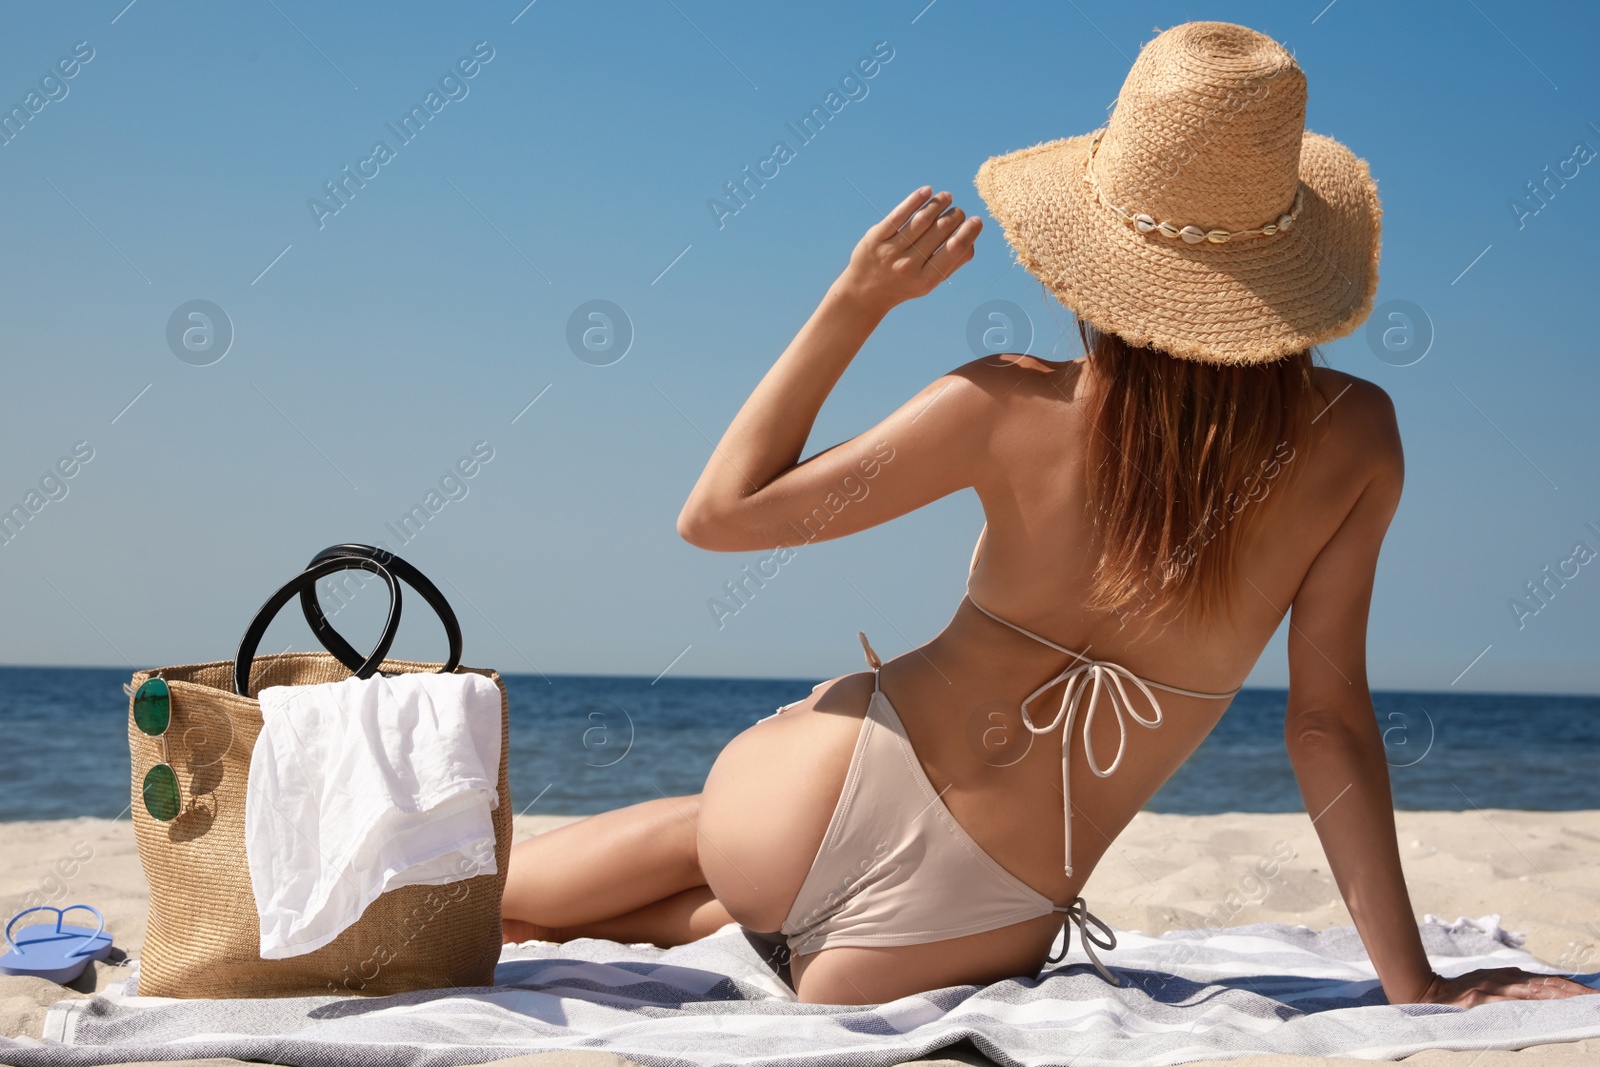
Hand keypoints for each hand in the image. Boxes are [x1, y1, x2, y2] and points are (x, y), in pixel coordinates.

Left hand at [835, 186, 981, 312]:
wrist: (864, 293)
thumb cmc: (904, 284)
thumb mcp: (929, 283)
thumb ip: (951, 264)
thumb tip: (971, 238)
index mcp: (925, 279)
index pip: (953, 250)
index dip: (968, 232)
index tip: (977, 220)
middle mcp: (907, 265)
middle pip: (939, 231)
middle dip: (954, 216)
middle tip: (959, 212)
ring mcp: (890, 251)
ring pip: (921, 220)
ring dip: (938, 204)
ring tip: (947, 197)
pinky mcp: (875, 238)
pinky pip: (899, 214)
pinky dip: (915, 200)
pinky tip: (926, 191)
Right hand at [1407, 967, 1598, 1007]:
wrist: (1427, 993)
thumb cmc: (1459, 993)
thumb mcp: (1487, 984)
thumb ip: (1509, 985)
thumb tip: (1535, 984)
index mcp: (1509, 977)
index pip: (1548, 982)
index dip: (1571, 987)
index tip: (1593, 994)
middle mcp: (1506, 980)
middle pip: (1549, 986)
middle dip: (1576, 993)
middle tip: (1597, 998)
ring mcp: (1497, 990)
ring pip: (1538, 992)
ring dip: (1564, 997)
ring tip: (1585, 1001)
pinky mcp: (1486, 1000)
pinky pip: (1517, 1003)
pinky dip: (1537, 1003)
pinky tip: (1552, 1006)